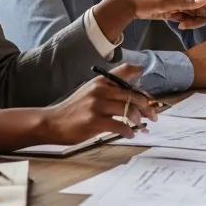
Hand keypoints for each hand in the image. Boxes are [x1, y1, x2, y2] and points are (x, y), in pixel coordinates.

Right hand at [38, 63, 159, 144]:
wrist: (52, 122)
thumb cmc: (74, 109)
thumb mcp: (90, 91)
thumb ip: (109, 89)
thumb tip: (134, 95)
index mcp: (101, 81)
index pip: (127, 72)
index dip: (142, 82)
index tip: (151, 97)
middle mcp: (100, 90)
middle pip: (133, 95)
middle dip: (147, 107)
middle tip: (153, 116)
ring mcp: (97, 106)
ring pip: (129, 110)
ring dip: (139, 120)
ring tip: (140, 126)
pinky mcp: (94, 122)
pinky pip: (120, 126)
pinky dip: (129, 131)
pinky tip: (130, 134)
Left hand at [94, 0, 205, 39]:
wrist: (130, 0)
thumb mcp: (166, 2)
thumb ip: (187, 2)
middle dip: (199, 22)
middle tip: (181, 23)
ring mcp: (185, 4)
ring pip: (199, 17)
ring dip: (192, 23)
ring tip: (175, 21)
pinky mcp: (178, 10)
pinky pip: (190, 18)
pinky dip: (185, 22)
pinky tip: (173, 20)